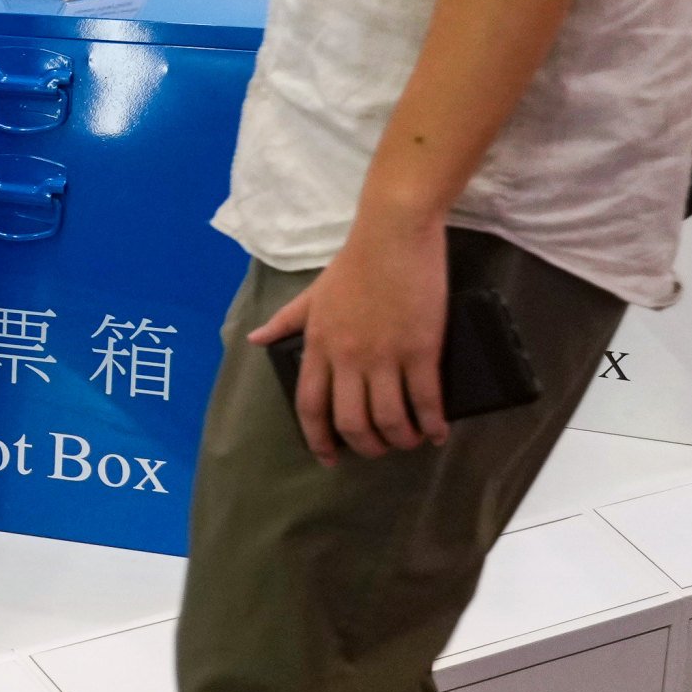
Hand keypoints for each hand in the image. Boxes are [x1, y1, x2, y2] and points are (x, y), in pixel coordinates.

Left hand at [250, 212, 450, 462]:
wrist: (393, 234)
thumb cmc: (354, 262)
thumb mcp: (312, 293)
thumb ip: (285, 320)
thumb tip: (254, 338)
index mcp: (318, 345)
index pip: (310, 405)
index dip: (318, 438)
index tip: (329, 457)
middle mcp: (347, 357)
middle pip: (350, 421)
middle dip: (365, 446)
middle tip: (379, 450)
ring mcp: (384, 355)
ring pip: (387, 418)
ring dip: (399, 439)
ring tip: (409, 441)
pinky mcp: (421, 349)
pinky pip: (424, 400)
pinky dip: (430, 423)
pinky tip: (437, 432)